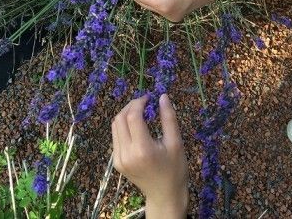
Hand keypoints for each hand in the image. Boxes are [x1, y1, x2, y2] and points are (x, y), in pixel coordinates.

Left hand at [111, 94, 187, 218]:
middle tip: (144, 102)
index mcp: (142, 149)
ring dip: (126, 114)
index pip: (133, 116)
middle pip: (120, 119)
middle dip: (131, 106)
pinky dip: (124, 127)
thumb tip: (163, 96)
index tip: (149, 97)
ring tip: (140, 112)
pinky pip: (116, 137)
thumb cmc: (174, 169)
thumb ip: (169, 118)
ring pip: (115, 126)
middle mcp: (126, 154)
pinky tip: (136, 127)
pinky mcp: (116, 162)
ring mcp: (119, 159)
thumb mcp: (176, 143)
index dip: (139, 102)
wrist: (164, 194)